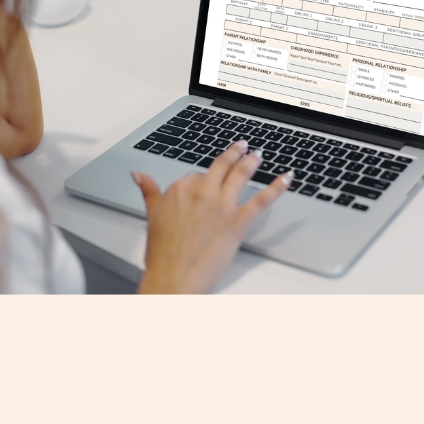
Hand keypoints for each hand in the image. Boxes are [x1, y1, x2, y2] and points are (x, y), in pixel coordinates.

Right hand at [134, 140, 290, 293]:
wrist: (174, 277)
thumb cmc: (162, 253)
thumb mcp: (151, 216)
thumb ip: (149, 191)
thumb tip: (138, 175)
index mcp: (178, 190)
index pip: (195, 175)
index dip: (202, 179)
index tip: (205, 180)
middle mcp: (201, 192)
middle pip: (221, 166)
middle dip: (233, 154)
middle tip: (241, 147)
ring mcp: (221, 205)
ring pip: (240, 174)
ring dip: (251, 161)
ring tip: (256, 155)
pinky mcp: (239, 221)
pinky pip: (262, 199)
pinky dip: (276, 186)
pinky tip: (286, 178)